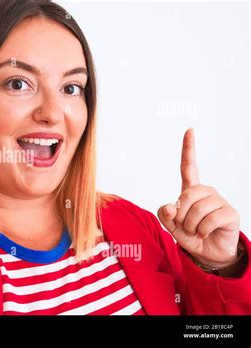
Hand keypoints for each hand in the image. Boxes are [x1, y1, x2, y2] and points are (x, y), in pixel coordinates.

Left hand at [157, 129, 240, 268]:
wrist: (208, 252)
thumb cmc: (190, 234)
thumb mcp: (171, 226)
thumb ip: (165, 215)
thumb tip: (171, 206)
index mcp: (191, 191)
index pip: (189, 167)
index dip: (188, 149)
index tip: (190, 130)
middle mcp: (206, 192)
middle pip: (187, 195)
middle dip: (180, 215)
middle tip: (185, 227)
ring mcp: (219, 201)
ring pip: (197, 208)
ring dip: (191, 225)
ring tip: (195, 231)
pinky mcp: (230, 213)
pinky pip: (209, 219)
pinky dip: (201, 231)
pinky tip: (205, 234)